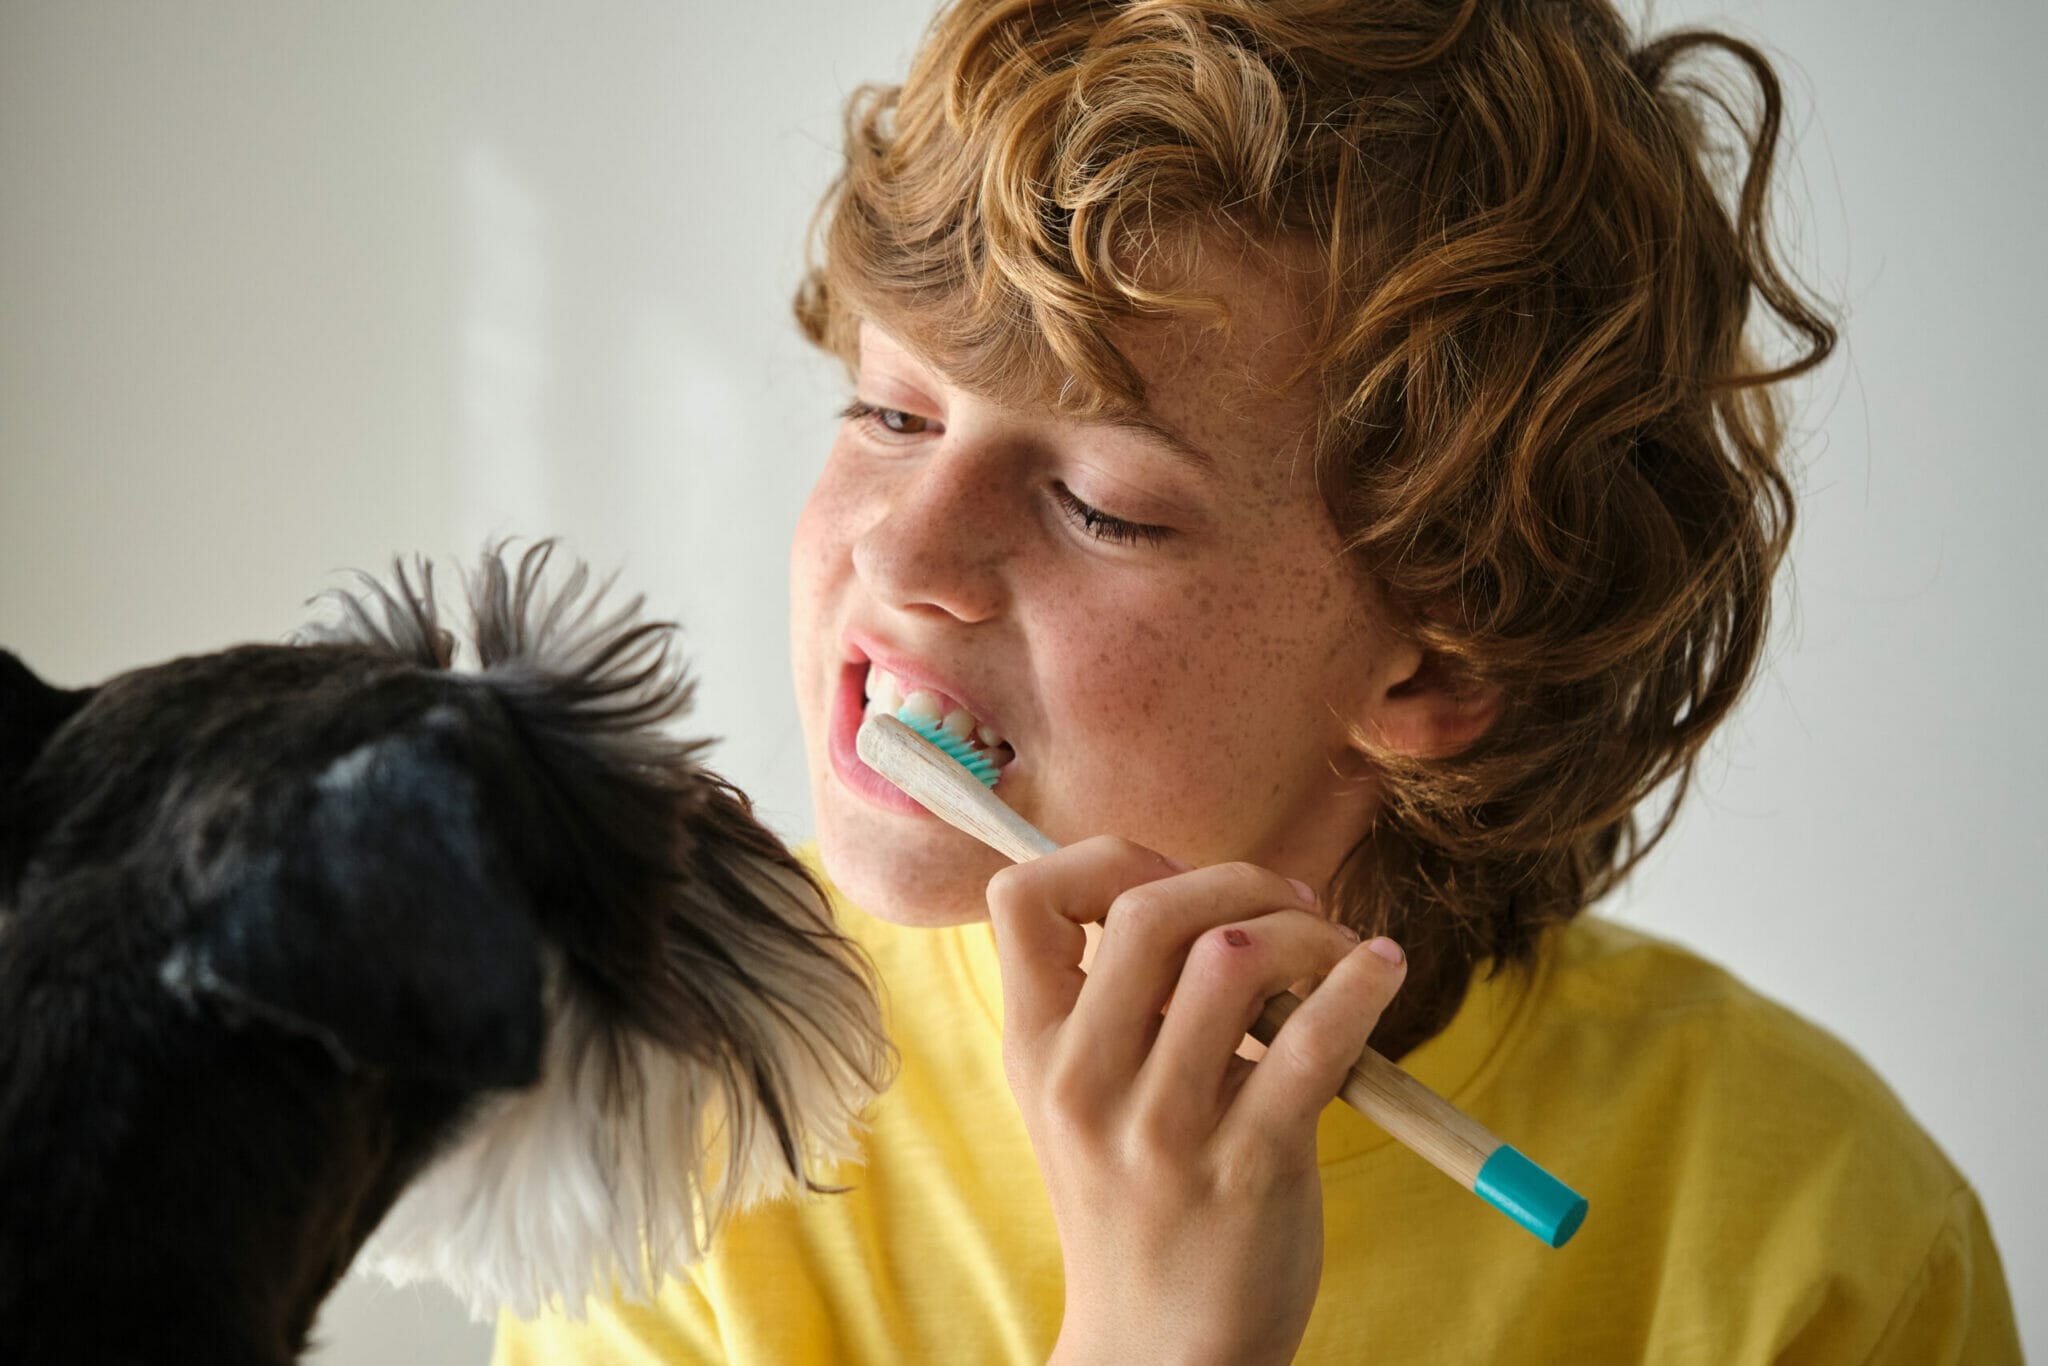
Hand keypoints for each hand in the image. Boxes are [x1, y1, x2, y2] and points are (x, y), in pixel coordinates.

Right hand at [985, 836, 1407, 1365]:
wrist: (1162, 1350)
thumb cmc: (1137, 1199)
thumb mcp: (1081, 1097)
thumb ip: (1108, 1001)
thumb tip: (1185, 882)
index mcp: (1035, 1049)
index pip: (1022, 897)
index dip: (1103, 860)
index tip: (1167, 881)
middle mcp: (1084, 1081)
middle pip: (1147, 909)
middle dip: (1238, 881)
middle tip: (1288, 904)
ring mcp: (1163, 1128)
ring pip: (1232, 957)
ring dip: (1307, 930)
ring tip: (1335, 951)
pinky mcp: (1249, 1166)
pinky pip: (1315, 1040)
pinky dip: (1362, 981)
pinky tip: (1380, 970)